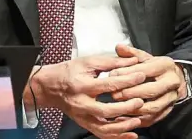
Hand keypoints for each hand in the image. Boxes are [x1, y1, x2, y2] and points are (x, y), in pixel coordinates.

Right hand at [27, 55, 147, 137]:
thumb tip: (133, 60)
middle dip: (125, 108)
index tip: (141, 76)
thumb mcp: (88, 62)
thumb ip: (111, 62)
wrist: (50, 87)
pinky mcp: (84, 123)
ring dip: (123, 126)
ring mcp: (82, 116)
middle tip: (140, 101)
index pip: (108, 84)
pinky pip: (102, 134)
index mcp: (82, 85)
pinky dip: (117, 136)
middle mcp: (81, 103)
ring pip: (104, 128)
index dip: (127, 80)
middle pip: (105, 110)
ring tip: (138, 120)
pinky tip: (131, 134)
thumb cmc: (69, 72)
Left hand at [109, 44, 186, 127]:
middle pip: (151, 90)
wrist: (174, 78)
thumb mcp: (145, 57)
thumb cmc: (155, 67)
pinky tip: (124, 118)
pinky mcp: (168, 111)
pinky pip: (153, 119)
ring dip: (134, 108)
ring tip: (118, 106)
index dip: (127, 73)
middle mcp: (172, 82)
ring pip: (153, 107)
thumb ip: (131, 53)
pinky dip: (137, 120)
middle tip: (114, 93)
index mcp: (165, 66)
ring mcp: (171, 98)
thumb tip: (119, 47)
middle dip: (131, 93)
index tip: (112, 75)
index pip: (145, 70)